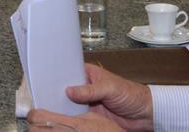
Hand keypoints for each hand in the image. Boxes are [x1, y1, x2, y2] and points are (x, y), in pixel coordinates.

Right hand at [28, 64, 153, 130]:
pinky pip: (76, 117)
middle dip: (56, 91)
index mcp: (88, 74)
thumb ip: (90, 90)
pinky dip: (70, 118)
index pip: (68, 70)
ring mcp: (86, 103)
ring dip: (62, 106)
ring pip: (68, 104)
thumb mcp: (110, 88)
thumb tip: (70, 90)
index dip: (57, 73)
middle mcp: (85, 87)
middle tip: (43, 94)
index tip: (44, 75)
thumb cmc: (132, 95)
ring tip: (48, 106)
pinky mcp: (90, 117)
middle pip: (65, 88)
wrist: (145, 115)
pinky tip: (61, 118)